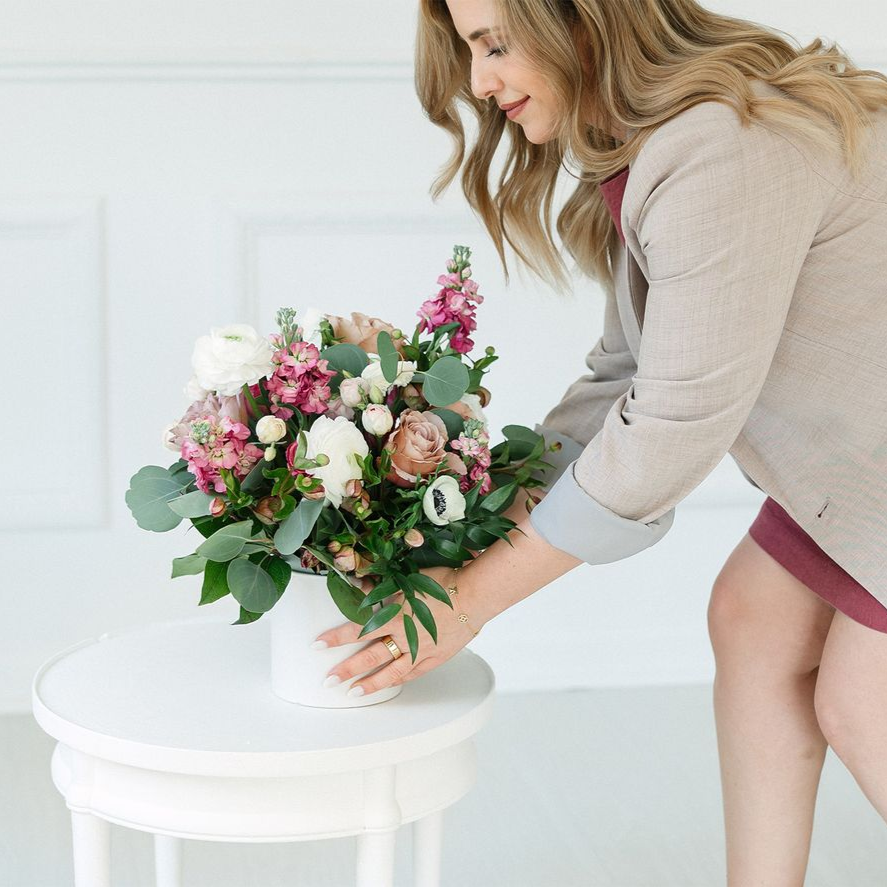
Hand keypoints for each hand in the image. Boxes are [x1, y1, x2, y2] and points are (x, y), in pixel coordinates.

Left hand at [314, 565, 478, 696]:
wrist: (474, 595)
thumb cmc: (444, 583)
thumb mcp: (408, 579)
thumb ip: (382, 586)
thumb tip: (359, 584)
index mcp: (395, 615)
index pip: (357, 629)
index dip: (336, 638)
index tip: (317, 645)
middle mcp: (404, 636)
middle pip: (369, 656)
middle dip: (346, 669)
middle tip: (329, 680)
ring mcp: (421, 650)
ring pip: (390, 671)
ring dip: (369, 682)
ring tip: (353, 692)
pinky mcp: (436, 657)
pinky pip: (414, 672)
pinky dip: (399, 679)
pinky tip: (389, 684)